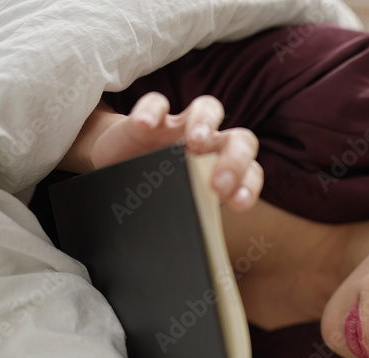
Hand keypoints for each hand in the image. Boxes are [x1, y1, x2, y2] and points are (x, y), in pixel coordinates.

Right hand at [90, 92, 262, 210]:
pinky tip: (144, 126)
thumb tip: (196, 243)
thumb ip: (192, 215)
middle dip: (235, 160)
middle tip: (218, 184)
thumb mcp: (176, 207)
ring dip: (205, 123)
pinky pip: (156, 103)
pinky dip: (151, 110)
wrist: (117, 168)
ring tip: (191, 143)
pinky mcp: (152, 117)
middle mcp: (210, 146)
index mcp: (223, 170)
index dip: (249, 186)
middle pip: (240, 140)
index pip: (251, 173)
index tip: (236, 204)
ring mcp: (181, 127)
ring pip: (208, 108)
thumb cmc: (156, 193)